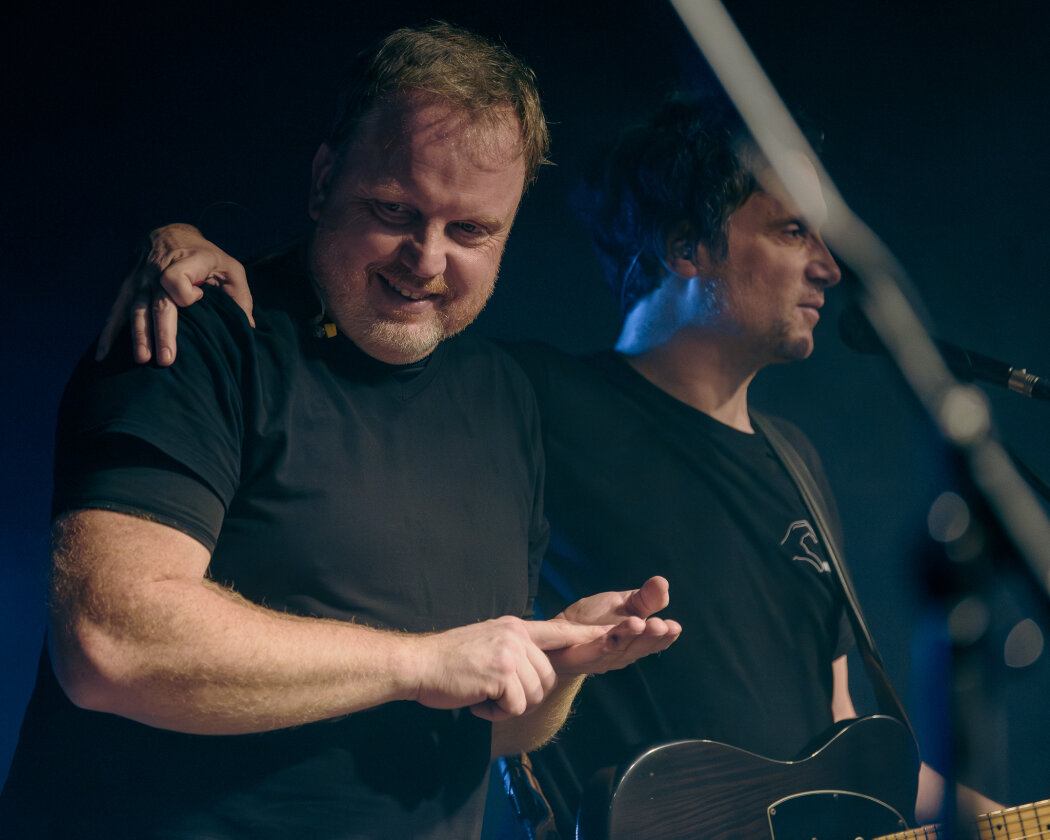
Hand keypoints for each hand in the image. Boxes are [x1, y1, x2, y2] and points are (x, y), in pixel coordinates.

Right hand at [95, 223, 253, 366]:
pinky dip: (109, 334)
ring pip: (137, 310)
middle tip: (167, 359)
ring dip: (139, 336)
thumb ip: (240, 297)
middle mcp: (159, 269)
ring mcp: (141, 280)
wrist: (170, 235)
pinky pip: (116, 312)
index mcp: (187, 261)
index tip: (200, 298)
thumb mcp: (230, 268)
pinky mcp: (128, 289)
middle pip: (159, 303)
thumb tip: (248, 328)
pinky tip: (103, 356)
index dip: (187, 293)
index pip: (177, 278)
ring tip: (143, 359)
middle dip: (162, 332)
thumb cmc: (207, 257)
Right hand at [412, 616, 610, 721]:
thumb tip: (533, 666)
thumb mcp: (487, 640)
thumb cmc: (448, 660)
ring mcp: (510, 653)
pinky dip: (496, 713)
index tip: (611, 635)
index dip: (585, 636)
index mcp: (515, 626)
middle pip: (548, 677)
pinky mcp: (502, 673)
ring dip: (510, 705)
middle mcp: (517, 635)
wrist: (419, 663)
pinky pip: (516, 706)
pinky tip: (477, 701)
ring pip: (535, 694)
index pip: (558, 630)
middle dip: (525, 695)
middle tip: (494, 693)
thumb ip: (513, 647)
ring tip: (484, 695)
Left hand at [547, 576, 680, 674]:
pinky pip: (589, 653)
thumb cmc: (595, 619)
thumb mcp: (622, 603)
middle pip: (640, 647)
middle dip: (651, 637)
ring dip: (627, 638)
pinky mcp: (578, 658)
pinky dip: (600, 647)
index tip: (674, 627)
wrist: (558, 631)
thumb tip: (662, 583)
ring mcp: (600, 659)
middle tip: (660, 625)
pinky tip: (608, 637)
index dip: (665, 636)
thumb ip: (644, 598)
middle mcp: (622, 654)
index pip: (655, 641)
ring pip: (617, 650)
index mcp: (636, 642)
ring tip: (638, 624)